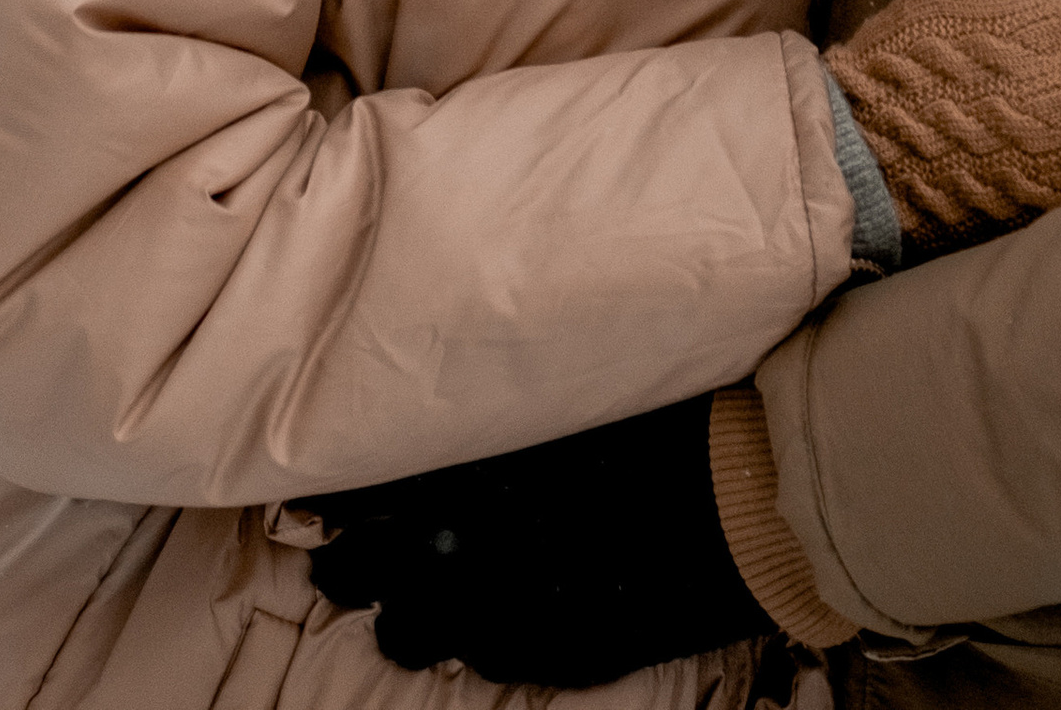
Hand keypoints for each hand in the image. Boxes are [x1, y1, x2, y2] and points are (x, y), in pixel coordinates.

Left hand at [309, 392, 754, 688]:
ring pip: (406, 634)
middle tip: (341, 567)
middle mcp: (461, 546)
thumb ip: (487, 424)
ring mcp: (500, 610)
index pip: (357, 494)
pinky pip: (482, 657)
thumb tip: (438, 429)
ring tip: (405, 611)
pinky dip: (477, 639)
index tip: (326, 503)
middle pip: (359, 573)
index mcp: (459, 469)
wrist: (734, 496)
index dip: (335, 502)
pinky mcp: (545, 654)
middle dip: (346, 568)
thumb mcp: (558, 402)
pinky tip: (487, 625)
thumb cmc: (653, 422)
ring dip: (403, 618)